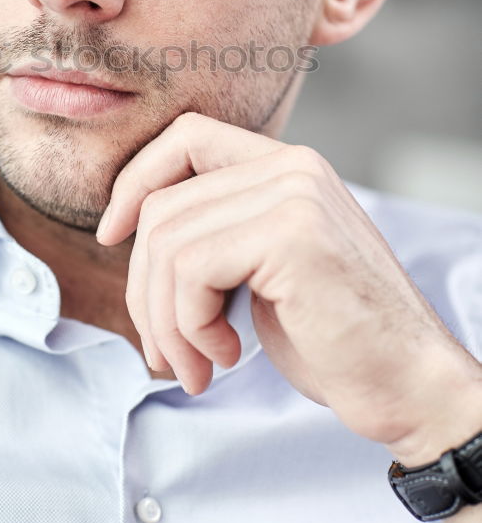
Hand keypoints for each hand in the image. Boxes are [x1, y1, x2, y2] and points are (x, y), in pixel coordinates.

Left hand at [96, 112, 481, 465]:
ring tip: (194, 365)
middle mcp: (292, 167)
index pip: (186, 136)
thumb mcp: (263, 269)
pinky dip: (189, 326)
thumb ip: (214, 233)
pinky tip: (224, 358)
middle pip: (164, 205)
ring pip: (167, 241)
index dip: (136, 180)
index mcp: (286, 166)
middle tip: (162, 351)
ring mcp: (294, 195)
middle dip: (143, 288)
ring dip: (165, 321)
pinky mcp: (292, 236)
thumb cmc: (333, 338)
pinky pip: (190, 269)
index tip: (112, 234)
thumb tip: (126, 232)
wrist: (410, 386)